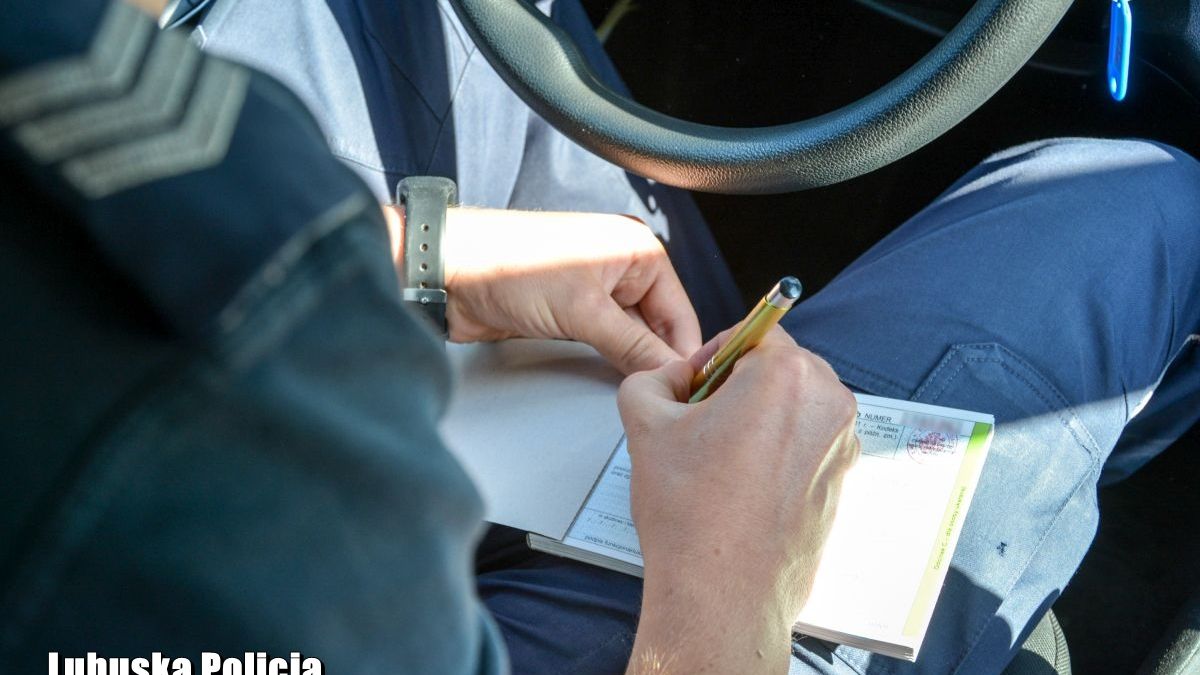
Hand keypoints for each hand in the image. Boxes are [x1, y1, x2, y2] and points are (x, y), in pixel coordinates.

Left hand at [427, 206, 700, 374]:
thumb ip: (632, 345)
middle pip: (660, 328)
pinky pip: (607, 342)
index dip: (684, 355)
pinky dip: (612, 361)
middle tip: (664, 400)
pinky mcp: (573, 311)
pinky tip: (616, 381)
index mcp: (636, 250)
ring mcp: (596, 290)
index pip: (681, 313)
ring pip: (633, 338)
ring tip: (641, 393)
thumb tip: (668, 372)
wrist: (448, 272)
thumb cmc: (505, 263)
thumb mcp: (582, 310)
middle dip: (658, 361)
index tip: (687, 393)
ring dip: (634, 364)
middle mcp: (621, 266)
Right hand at [617, 327, 859, 672]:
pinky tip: (742, 483)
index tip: (695, 385)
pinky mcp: (843, 480)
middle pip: (779, 368)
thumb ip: (652, 377)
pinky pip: (807, 442)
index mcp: (787, 376)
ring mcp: (842, 445)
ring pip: (794, 405)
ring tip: (719, 458)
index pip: (752, 335)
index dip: (715, 357)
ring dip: (759, 417)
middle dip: (740, 385)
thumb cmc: (692, 514)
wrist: (721, 592)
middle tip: (701, 422)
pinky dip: (777, 449)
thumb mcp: (645, 424)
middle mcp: (827, 404)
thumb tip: (673, 377)